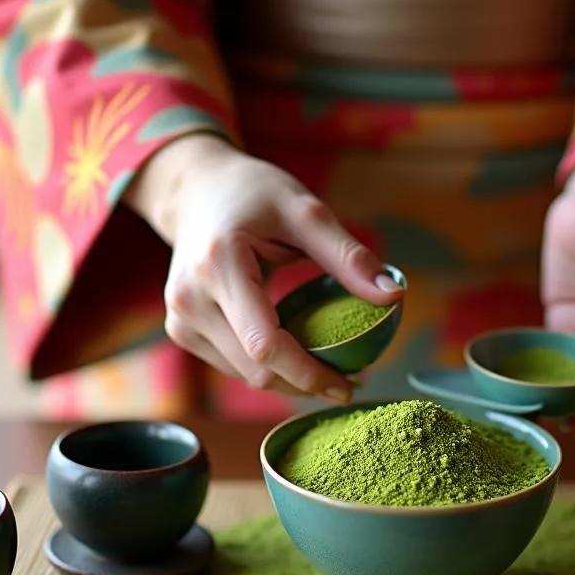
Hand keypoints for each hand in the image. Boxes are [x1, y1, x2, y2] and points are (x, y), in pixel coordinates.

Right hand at [123, 135, 402, 399]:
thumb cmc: (251, 193)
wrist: (195, 190)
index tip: (350, 384)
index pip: (265, 345)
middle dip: (306, 382)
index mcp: (219, 265)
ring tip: (331, 366)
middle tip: (351, 377)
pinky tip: (297, 353)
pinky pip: (233, 365)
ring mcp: (180, 319)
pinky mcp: (182, 330)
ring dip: (289, 380)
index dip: (309, 374)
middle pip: (256, 370)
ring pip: (244, 375)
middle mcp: (190, 299)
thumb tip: (393, 296)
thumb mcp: (305, 211)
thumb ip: (348, 256)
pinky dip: (268, 367)